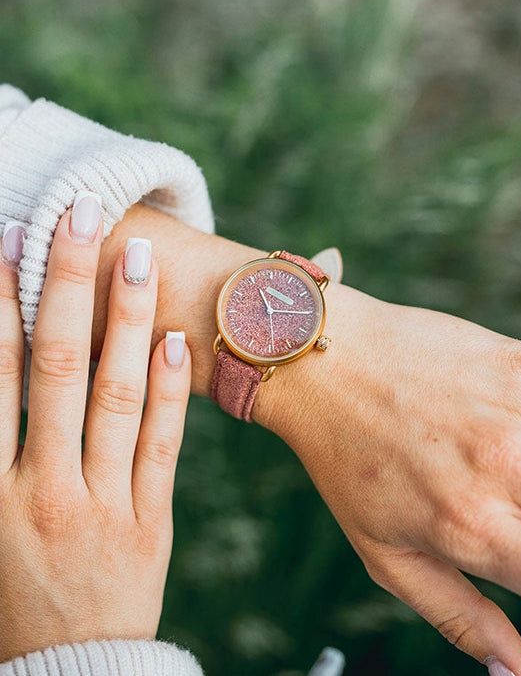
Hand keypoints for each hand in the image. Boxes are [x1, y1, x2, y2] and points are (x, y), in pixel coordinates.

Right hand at [0, 194, 190, 660]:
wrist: (69, 674)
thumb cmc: (12, 598)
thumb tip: (5, 371)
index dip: (0, 306)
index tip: (12, 244)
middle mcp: (44, 489)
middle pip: (55, 368)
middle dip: (66, 286)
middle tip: (82, 218)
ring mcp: (104, 504)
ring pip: (115, 396)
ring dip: (126, 320)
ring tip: (137, 258)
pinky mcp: (151, 522)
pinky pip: (162, 446)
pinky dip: (169, 391)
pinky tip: (175, 340)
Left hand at [89, 205, 520, 673]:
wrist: (323, 360)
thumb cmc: (345, 458)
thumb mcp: (383, 551)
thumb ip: (457, 615)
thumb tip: (519, 671)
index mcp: (471, 526)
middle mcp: (505, 467)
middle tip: (517, 520)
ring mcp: (519, 410)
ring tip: (512, 484)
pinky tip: (515, 442)